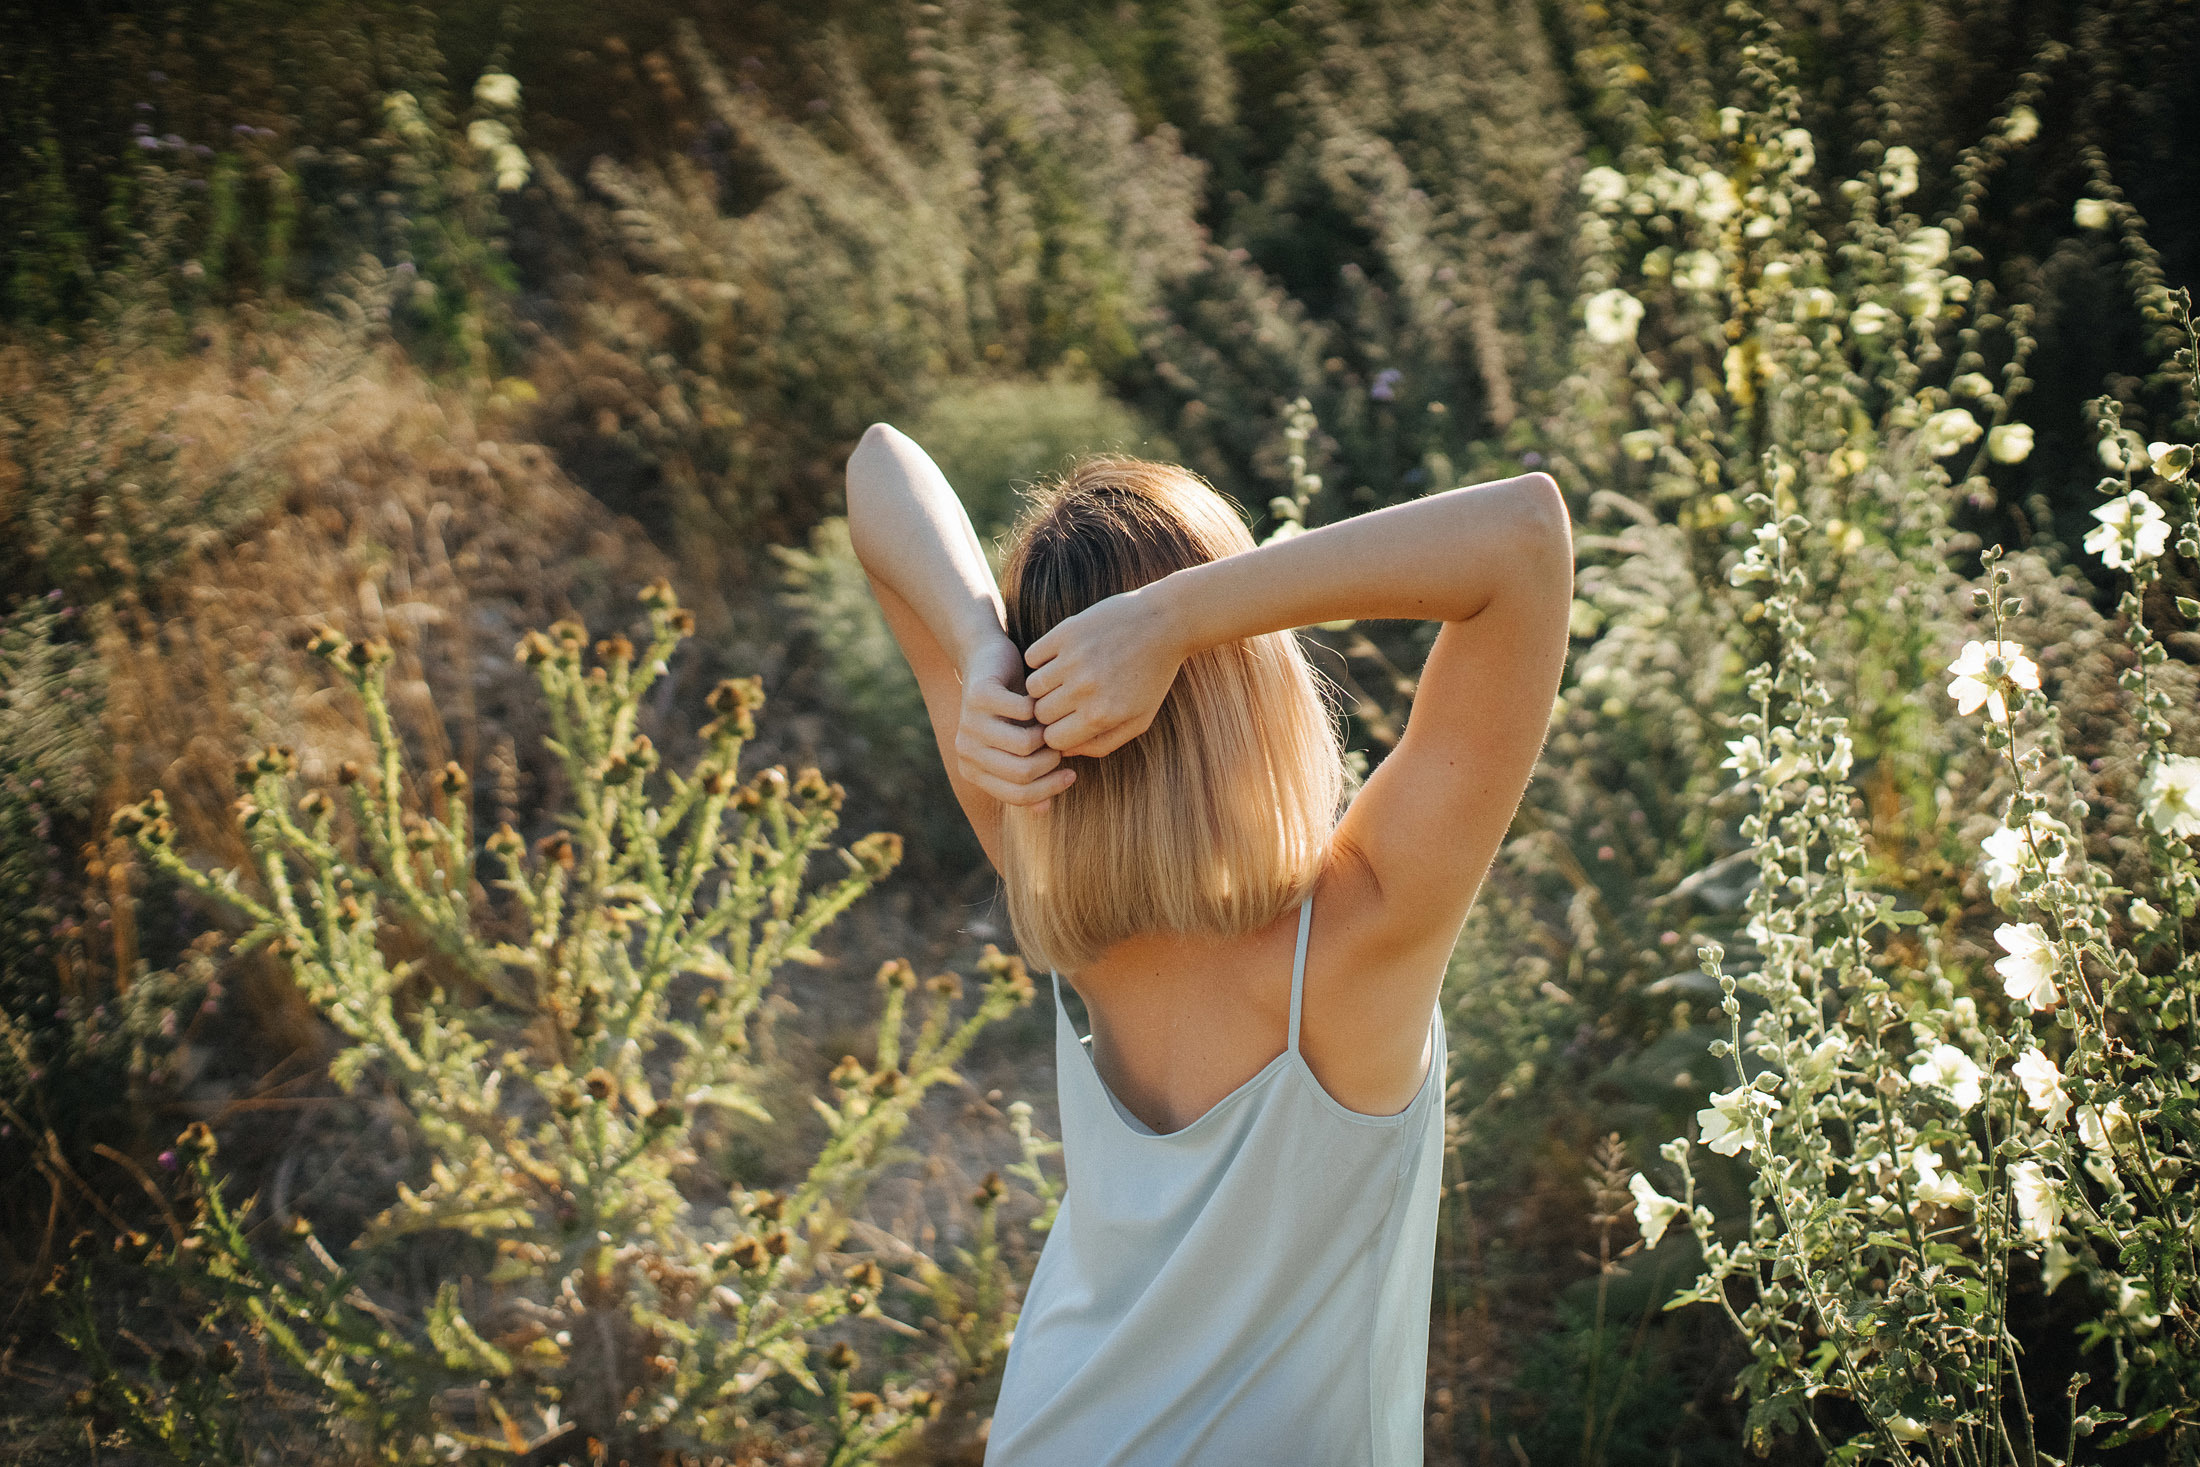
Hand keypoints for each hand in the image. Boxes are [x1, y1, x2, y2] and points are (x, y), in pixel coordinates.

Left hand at [955, 635, 1075, 812]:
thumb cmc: (1011, 708)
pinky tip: (1042, 700)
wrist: (987, 658)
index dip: (1049, 790)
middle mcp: (965, 750)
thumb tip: (1043, 810)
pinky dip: (1041, 706)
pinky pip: (1024, 712)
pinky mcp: (979, 695)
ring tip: (1053, 724)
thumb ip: (1029, 777)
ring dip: (1049, 734)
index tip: (1071, 776)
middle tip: (1060, 745)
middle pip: (1022, 774)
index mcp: (972, 770)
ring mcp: (969, 722)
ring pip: (1025, 746)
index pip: (1017, 796)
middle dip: (1051, 762)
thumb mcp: (1020, 745)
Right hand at [1024, 584, 1185, 756]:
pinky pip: (1032, 657)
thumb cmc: (1152, 677)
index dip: (1059, 733)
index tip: (1070, 721)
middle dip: (1052, 709)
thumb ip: (1102, 744)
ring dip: (1045, 685)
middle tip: (1070, 697)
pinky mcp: (1066, 632)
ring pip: (1032, 687)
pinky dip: (1042, 659)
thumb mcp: (1139, 720)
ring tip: (1066, 677)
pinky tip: (1062, 657)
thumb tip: (1063, 752)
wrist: (1165, 624)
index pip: (1053, 740)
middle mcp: (1084, 689)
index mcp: (1101, 716)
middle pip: (1040, 714)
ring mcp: (1073, 659)